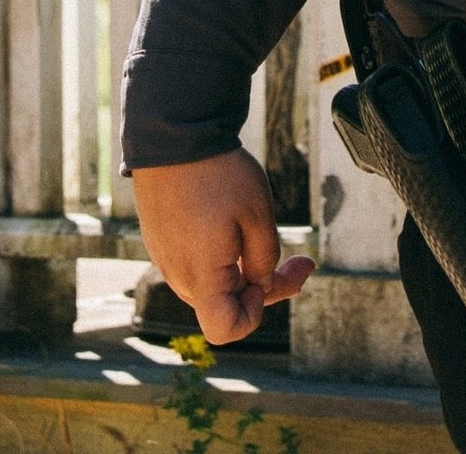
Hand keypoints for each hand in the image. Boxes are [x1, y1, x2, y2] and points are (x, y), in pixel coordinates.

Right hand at [132, 149, 316, 344]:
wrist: (173, 135)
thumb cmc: (218, 175)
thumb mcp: (259, 216)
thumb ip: (265, 261)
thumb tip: (261, 285)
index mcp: (202, 275)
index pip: (225, 329)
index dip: (255, 315)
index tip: (268, 278)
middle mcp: (178, 275)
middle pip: (224, 306)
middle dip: (264, 288)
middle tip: (303, 261)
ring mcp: (165, 258)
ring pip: (212, 285)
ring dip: (243, 272)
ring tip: (266, 237)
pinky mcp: (162, 241)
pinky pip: (195, 265)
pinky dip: (220, 257)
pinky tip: (235, 227)